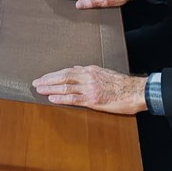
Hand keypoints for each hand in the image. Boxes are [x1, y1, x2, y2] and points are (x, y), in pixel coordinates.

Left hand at [32, 66, 147, 114]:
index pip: (67, 71)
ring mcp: (89, 88)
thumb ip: (89, 72)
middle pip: (63, 77)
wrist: (135, 91)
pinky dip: (61, 98)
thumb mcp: (104, 72)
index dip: (54, 75)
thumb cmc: (122, 84)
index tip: (44, 77)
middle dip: (48, 80)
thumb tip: (77, 71)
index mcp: (90, 70)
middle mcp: (87, 77)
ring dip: (50, 88)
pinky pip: (74, 99)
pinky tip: (52, 98)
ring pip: (65, 87)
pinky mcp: (93, 100)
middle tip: (36, 83)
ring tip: (39, 90)